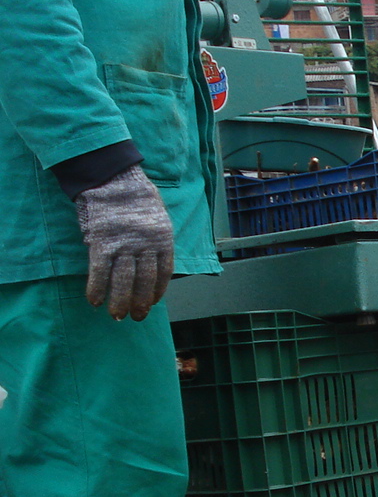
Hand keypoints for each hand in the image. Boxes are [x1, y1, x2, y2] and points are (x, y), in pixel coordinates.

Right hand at [74, 166, 173, 319]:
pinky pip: (99, 271)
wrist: (114, 177)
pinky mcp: (102, 243)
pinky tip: (94, 301)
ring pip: (123, 281)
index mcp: (163, 239)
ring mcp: (124, 245)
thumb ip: (156, 240)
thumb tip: (151, 263)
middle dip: (139, 302)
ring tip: (116, 316)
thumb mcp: (158, 217)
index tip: (151, 302)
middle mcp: (146, 245)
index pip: (163, 273)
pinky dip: (96, 288)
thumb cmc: (137, 197)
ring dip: (119, 301)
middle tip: (135, 318)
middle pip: (144, 281)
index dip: (157, 290)